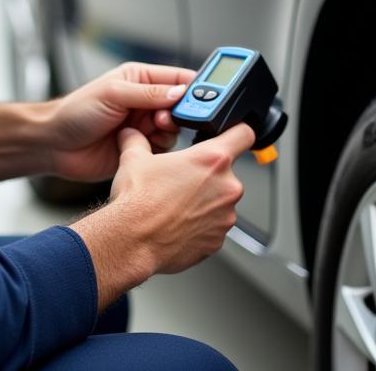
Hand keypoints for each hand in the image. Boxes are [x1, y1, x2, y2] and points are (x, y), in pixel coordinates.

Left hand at [46, 62, 194, 181]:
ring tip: (151, 130)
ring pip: (175, 129)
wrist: (55, 146)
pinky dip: (160, 150)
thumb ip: (149, 94)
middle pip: (182, 106)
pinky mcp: (141, 149)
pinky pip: (164, 150)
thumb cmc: (75, 112)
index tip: (207, 97)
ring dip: (168, 131)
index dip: (195, 87)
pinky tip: (144, 147)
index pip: (178, 78)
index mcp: (140, 79)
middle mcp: (145, 101)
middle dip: (182, 112)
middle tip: (170, 117)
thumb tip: (180, 92)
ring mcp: (143, 125)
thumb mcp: (113, 95)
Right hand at [71, 120, 256, 308]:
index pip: (244, 134)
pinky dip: (201, 224)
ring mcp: (225, 216)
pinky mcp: (218, 241)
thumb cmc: (137, 202)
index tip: (232, 135)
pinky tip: (178, 223)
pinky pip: (214, 226)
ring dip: (205, 200)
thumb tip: (131, 134)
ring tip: (177, 204)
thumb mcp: (134, 158)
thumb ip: (138, 140)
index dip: (237, 132)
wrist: (131, 242)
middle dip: (208, 174)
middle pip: (227, 171)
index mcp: (212, 159)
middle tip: (184, 180)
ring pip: (221, 201)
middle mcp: (226, 187)